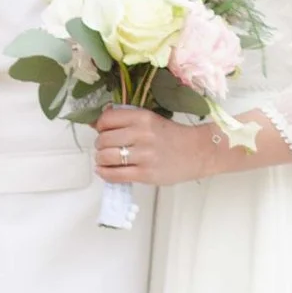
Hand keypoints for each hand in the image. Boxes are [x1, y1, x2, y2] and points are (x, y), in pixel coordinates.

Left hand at [95, 102, 241, 187]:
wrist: (197, 152)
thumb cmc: (171, 136)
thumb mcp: (150, 120)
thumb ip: (125, 120)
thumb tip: (94, 122)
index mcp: (142, 117)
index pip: (107, 119)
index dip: (100, 126)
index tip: (103, 131)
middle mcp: (142, 134)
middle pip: (103, 140)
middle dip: (99, 145)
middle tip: (105, 147)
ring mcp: (144, 155)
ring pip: (106, 157)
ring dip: (101, 159)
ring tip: (105, 159)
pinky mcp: (146, 174)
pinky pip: (115, 175)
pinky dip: (104, 173)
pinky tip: (104, 171)